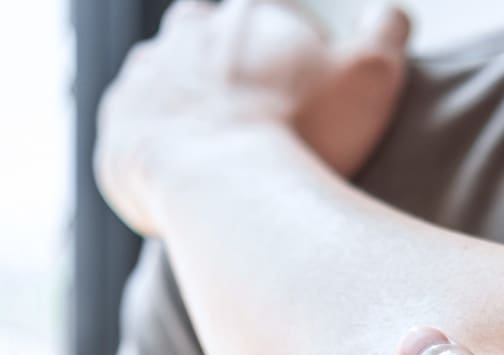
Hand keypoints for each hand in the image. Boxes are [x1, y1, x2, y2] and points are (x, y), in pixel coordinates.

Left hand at [96, 0, 408, 235]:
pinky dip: (160, 154)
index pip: (268, 19)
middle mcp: (184, 37)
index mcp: (245, 17)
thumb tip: (388, 15)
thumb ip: (387, 33)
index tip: (307, 97)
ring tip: (223, 155)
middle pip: (207, 43)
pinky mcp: (115, 135)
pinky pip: (135, 138)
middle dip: (231, 74)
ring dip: (189, 110)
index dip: (291, 56)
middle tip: (263, 123)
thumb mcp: (372, 75)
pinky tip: (192, 182)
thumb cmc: (306, 132)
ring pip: (165, 86)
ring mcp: (142, 84)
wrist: (225, 188)